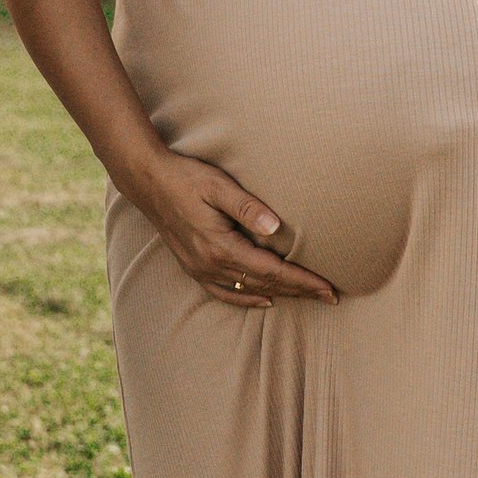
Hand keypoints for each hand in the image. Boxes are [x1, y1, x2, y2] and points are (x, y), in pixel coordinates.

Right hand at [131, 149, 337, 307]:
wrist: (148, 180)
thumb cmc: (186, 177)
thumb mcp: (219, 186)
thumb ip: (248, 207)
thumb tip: (276, 228)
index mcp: (221, 247)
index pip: (272, 271)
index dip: (303, 281)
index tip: (328, 288)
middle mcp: (210, 264)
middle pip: (264, 285)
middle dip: (299, 292)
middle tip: (330, 297)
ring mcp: (200, 269)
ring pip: (247, 291)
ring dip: (279, 295)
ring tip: (307, 298)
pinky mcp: (193, 267)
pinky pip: (224, 292)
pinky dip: (246, 299)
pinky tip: (263, 299)